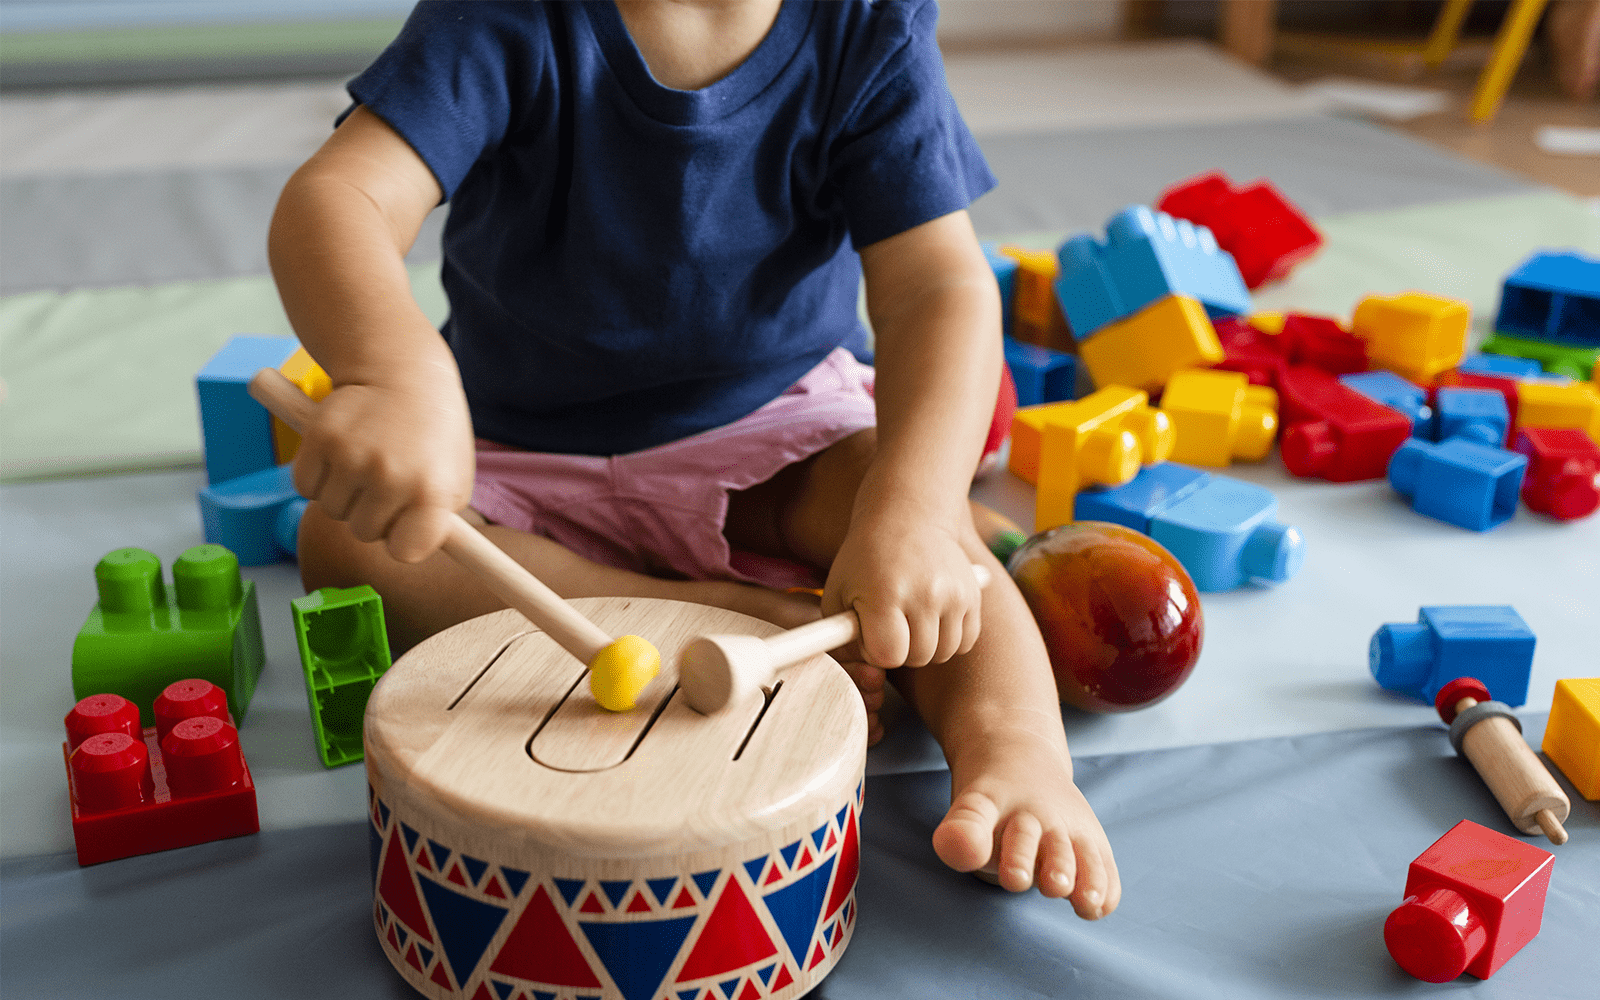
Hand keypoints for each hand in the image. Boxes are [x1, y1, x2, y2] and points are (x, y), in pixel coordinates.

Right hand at [290, 375, 474, 563]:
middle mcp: (392, 476)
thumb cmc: (432, 435)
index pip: (406, 551)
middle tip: (386, 481)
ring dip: (345, 494)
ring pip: (332, 510)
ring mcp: (353, 457)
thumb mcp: (454, 477)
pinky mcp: (319, 438)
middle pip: (364, 533)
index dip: (402, 541)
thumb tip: (414, 557)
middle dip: (372, 514)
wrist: (403, 373)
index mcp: (432, 490)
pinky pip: (305, 486)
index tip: (404, 526)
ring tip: (367, 461)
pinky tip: (341, 452)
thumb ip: (439, 521)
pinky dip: (317, 476)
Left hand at [823, 511, 982, 668]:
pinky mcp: (972, 595)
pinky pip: (965, 641)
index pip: (888, 655)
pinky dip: (949, 639)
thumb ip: (838, 635)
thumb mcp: (837, 591)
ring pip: (943, 653)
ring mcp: (954, 594)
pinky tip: (932, 619)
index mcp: (886, 594)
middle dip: (900, 649)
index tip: (870, 630)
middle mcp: (925, 594)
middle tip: (890, 624)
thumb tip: (859, 668)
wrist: (907, 517)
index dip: (875, 650)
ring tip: (910, 621)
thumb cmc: (865, 559)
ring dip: (925, 646)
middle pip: (917, 657)